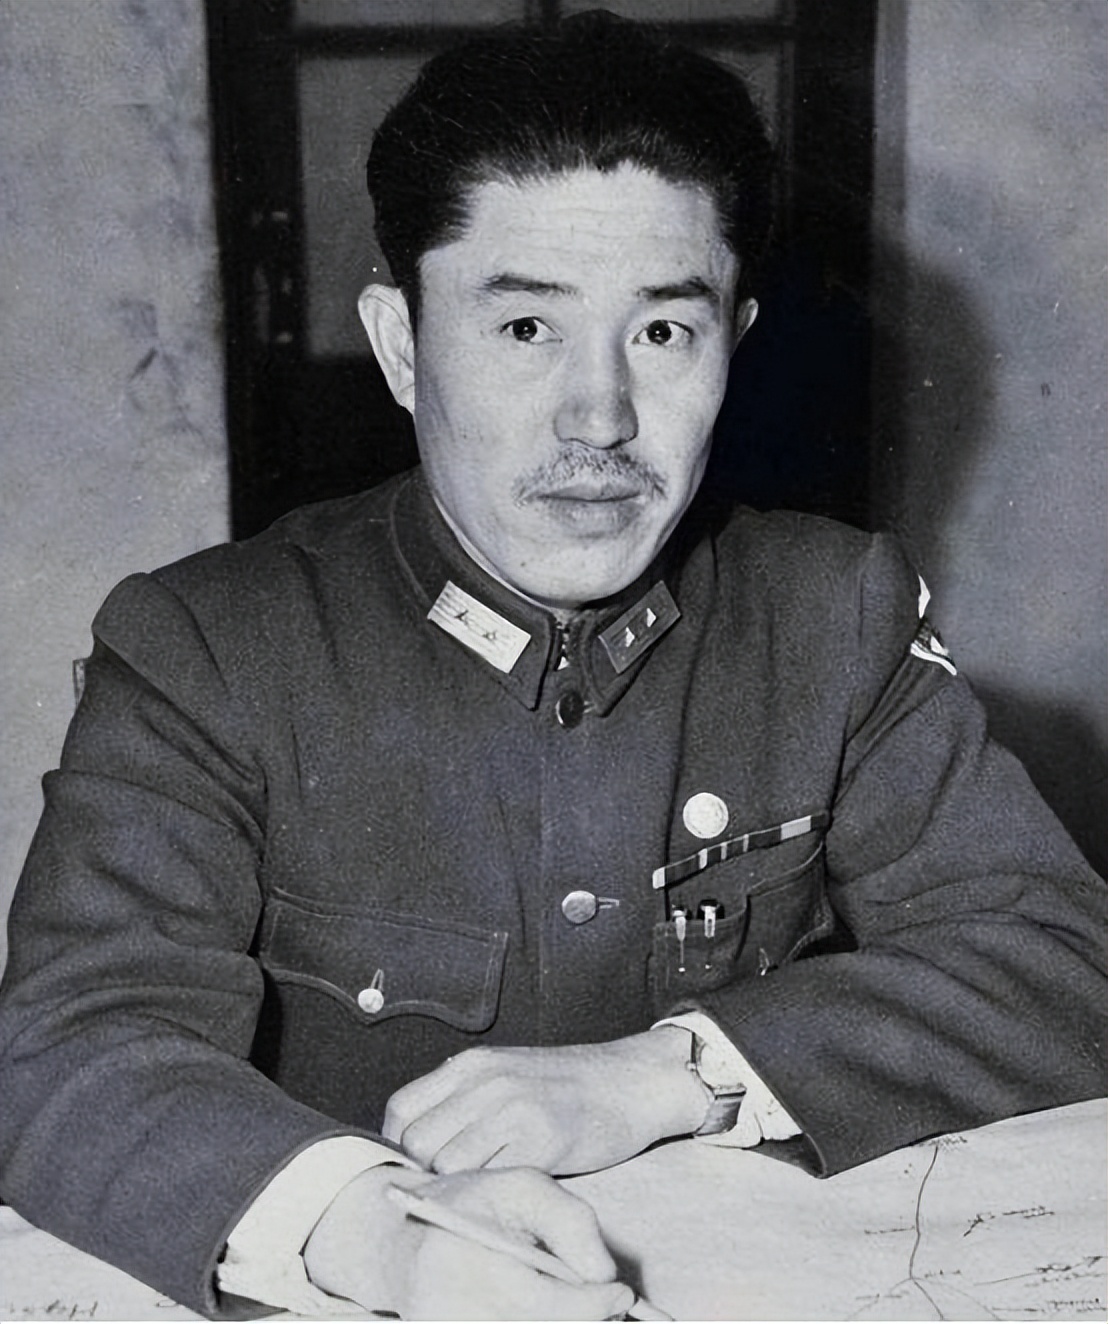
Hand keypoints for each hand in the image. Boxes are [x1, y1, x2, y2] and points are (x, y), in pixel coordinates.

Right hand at [302, 1163, 633, 1319]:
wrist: (402, 1240)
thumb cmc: (469, 1205)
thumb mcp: (521, 1187)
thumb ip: (569, 1220)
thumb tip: (603, 1273)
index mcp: (463, 1261)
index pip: (543, 1305)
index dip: (594, 1305)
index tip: (622, 1292)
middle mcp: (446, 1311)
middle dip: (584, 1321)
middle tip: (609, 1305)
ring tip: (576, 1305)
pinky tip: (544, 1312)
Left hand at [383, 1025, 708, 1174]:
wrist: (631, 1082)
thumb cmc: (568, 1086)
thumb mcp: (504, 1074)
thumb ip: (463, 1099)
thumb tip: (417, 1145)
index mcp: (471, 1065)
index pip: (402, 1110)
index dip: (400, 1146)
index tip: (420, 1165)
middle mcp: (485, 1082)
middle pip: (418, 1143)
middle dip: (427, 1172)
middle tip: (452, 1185)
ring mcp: (512, 1109)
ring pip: (449, 1166)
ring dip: (459, 1186)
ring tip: (484, 1187)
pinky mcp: (541, 1139)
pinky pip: (492, 1178)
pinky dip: (493, 1190)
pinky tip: (511, 1186)